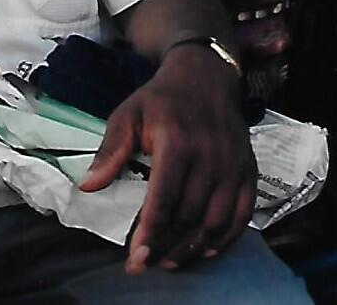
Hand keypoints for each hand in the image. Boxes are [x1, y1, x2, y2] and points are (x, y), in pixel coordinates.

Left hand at [79, 46, 255, 273]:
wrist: (204, 75)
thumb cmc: (160, 99)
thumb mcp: (128, 114)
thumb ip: (110, 151)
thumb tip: (88, 186)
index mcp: (176, 141)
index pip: (164, 198)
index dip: (151, 233)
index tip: (137, 258)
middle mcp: (209, 155)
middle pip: (190, 215)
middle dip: (168, 245)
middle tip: (148, 262)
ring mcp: (233, 164)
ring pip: (216, 221)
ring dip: (194, 248)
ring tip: (170, 261)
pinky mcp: (249, 169)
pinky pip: (243, 214)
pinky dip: (226, 237)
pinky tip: (206, 248)